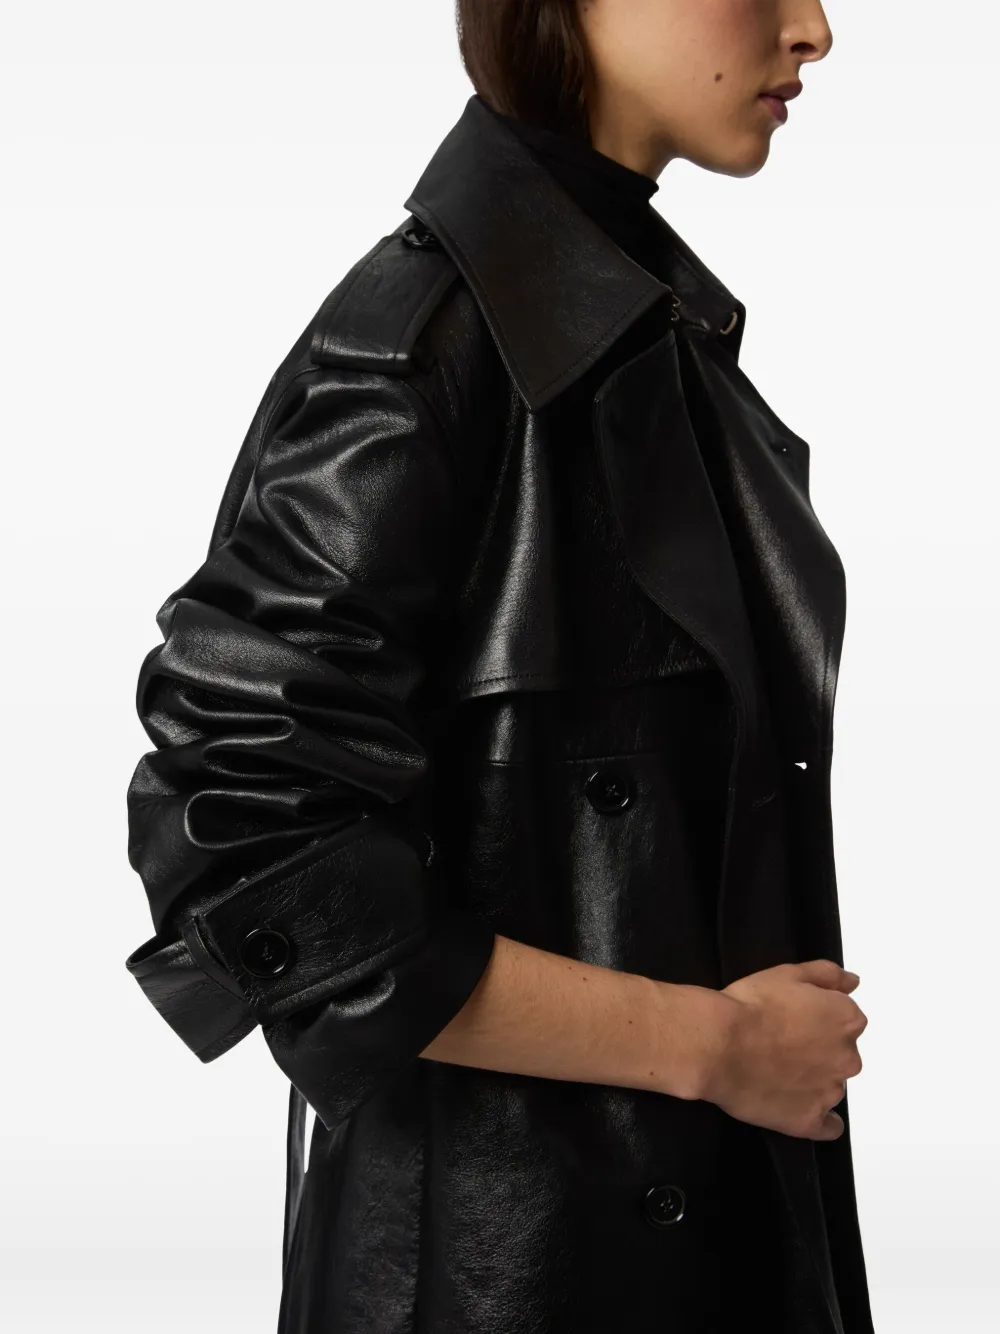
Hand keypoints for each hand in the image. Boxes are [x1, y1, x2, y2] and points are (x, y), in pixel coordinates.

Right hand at [697, 959, 867, 1139]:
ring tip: (775, 1072)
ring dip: (812, 1081)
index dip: (818, 1019)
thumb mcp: (788, 973)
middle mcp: (848, 1058)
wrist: (718, 1043)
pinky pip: (827, 1126)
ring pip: (830, 1087)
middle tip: (781, 1045)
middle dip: (818, 1051)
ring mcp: (830, 1093)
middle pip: (841, 1056)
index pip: (845, 1021)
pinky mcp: (810, 1121)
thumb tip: (853, 982)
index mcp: (847, 1020)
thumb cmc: (752, 1004)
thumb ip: (827, 974)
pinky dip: (817, 1118)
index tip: (794, 1020)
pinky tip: (794, 1106)